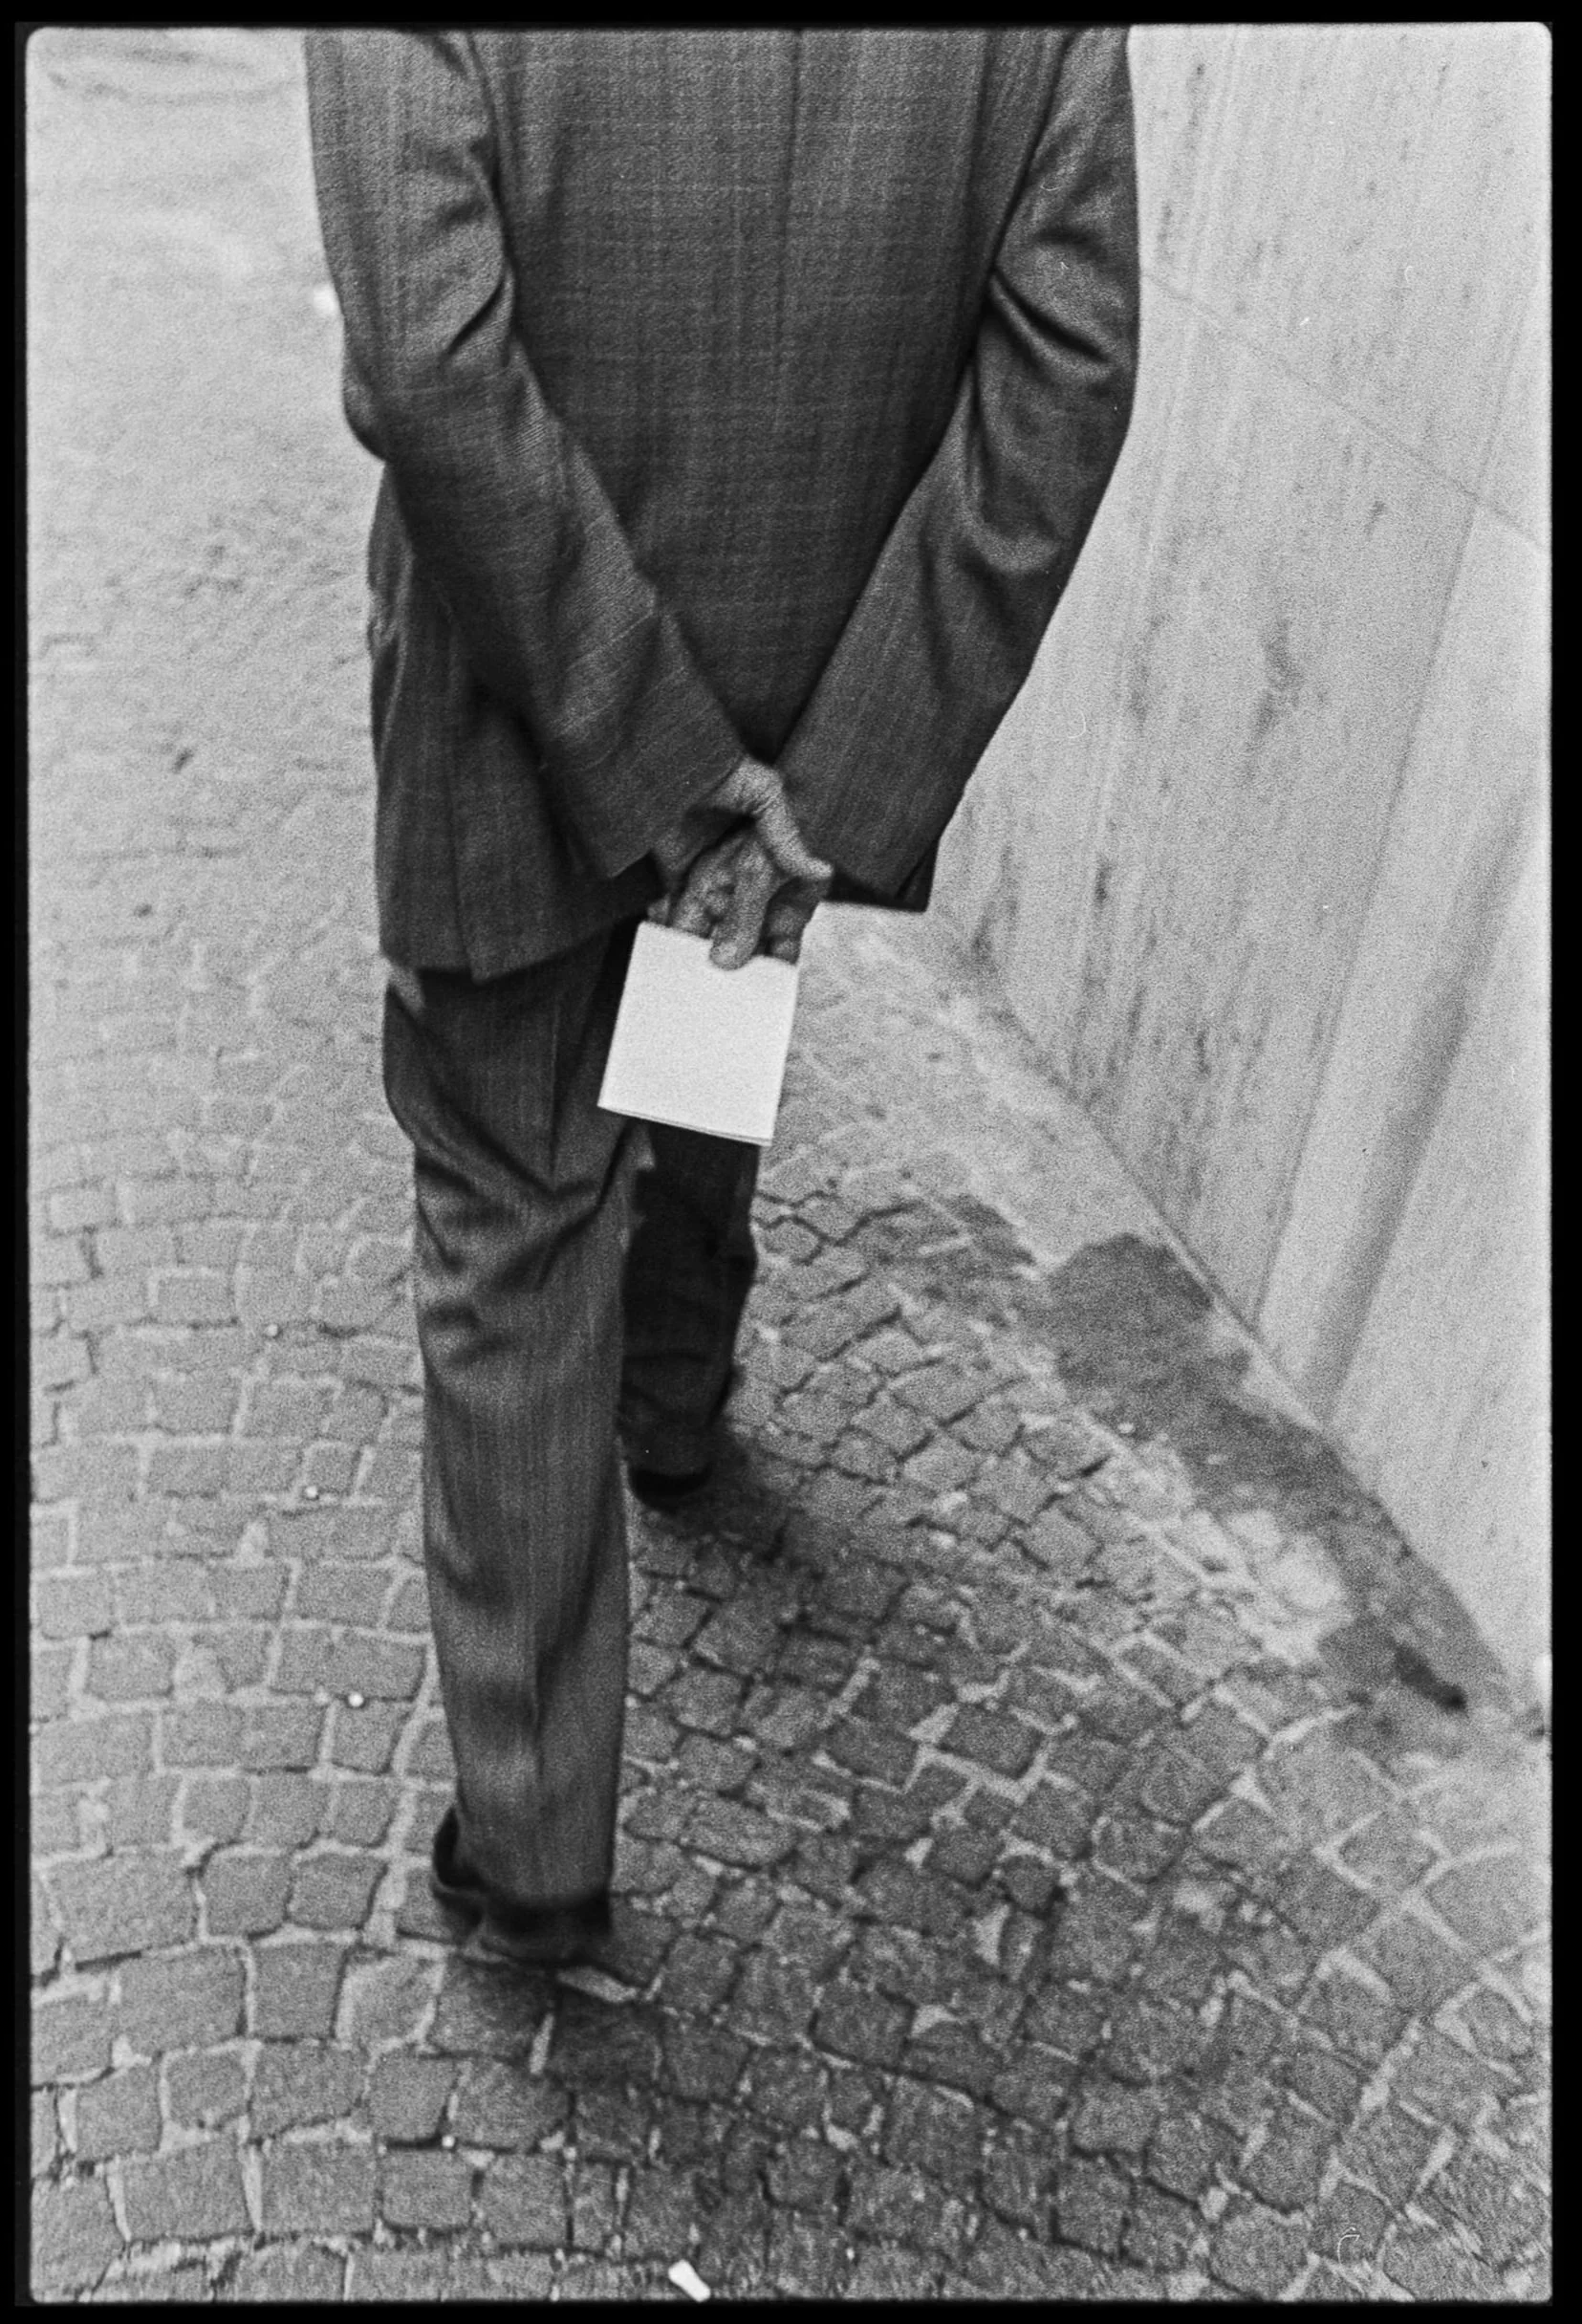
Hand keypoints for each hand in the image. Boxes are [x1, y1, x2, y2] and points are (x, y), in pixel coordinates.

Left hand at [651, 756, 829, 968]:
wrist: (664, 753)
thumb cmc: (726, 766)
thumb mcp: (765, 799)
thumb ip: (785, 841)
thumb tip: (818, 867)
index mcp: (782, 865)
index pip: (787, 921)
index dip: (780, 952)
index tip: (770, 979)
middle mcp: (750, 878)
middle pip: (746, 934)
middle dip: (736, 959)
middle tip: (722, 985)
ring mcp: (714, 878)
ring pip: (709, 928)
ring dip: (699, 949)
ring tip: (688, 975)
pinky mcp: (678, 875)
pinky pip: (677, 912)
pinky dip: (670, 926)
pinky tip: (664, 940)